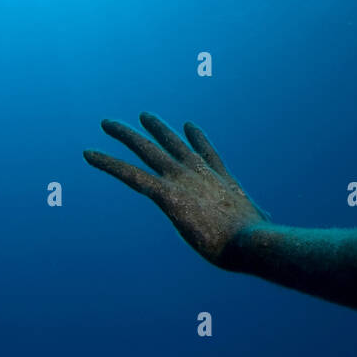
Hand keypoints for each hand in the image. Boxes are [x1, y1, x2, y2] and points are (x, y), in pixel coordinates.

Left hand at [84, 113, 268, 267]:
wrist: (250, 240)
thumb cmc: (256, 240)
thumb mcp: (259, 226)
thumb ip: (258, 220)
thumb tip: (267, 225)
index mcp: (221, 180)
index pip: (206, 153)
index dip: (195, 138)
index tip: (187, 125)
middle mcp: (198, 172)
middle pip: (170, 143)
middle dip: (155, 128)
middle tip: (142, 116)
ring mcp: (181, 180)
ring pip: (145, 150)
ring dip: (124, 135)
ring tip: (107, 123)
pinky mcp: (165, 194)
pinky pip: (129, 174)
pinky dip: (107, 163)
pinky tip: (89, 154)